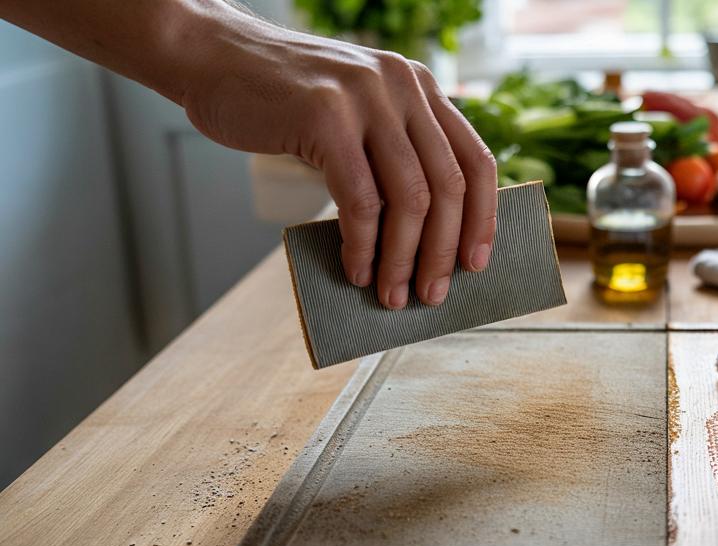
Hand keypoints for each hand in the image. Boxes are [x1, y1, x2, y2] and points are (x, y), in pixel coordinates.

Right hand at [179, 15, 496, 308]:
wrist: (212, 56)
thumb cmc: (284, 100)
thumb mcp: (357, 110)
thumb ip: (393, 149)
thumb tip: (427, 235)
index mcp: (420, 86)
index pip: (475, 159)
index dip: (483, 218)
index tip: (477, 263)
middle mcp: (403, 86)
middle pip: (448, 186)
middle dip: (443, 251)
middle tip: (433, 295)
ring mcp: (366, 98)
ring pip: (409, 197)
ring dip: (403, 258)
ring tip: (391, 294)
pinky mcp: (326, 117)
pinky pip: (360, 199)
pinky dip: (363, 245)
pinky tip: (357, 269)